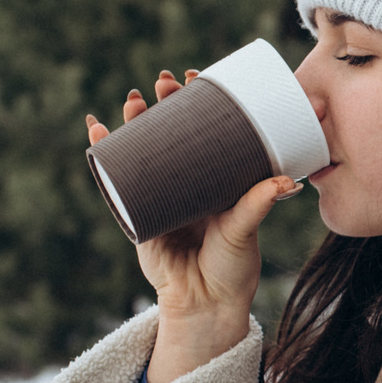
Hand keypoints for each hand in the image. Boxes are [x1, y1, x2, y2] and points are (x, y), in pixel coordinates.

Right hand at [86, 69, 299, 382]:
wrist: (204, 305)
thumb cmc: (233, 267)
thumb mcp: (245, 231)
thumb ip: (258, 205)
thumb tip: (286, 181)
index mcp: (217, 176)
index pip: (207, 128)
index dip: (200, 101)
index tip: (197, 77)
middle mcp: (189, 180)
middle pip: (172, 131)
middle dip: (166, 103)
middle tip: (164, 83)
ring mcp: (160, 193)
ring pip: (143, 148)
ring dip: (134, 120)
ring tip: (134, 99)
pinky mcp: (136, 211)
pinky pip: (117, 177)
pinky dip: (104, 152)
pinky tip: (95, 130)